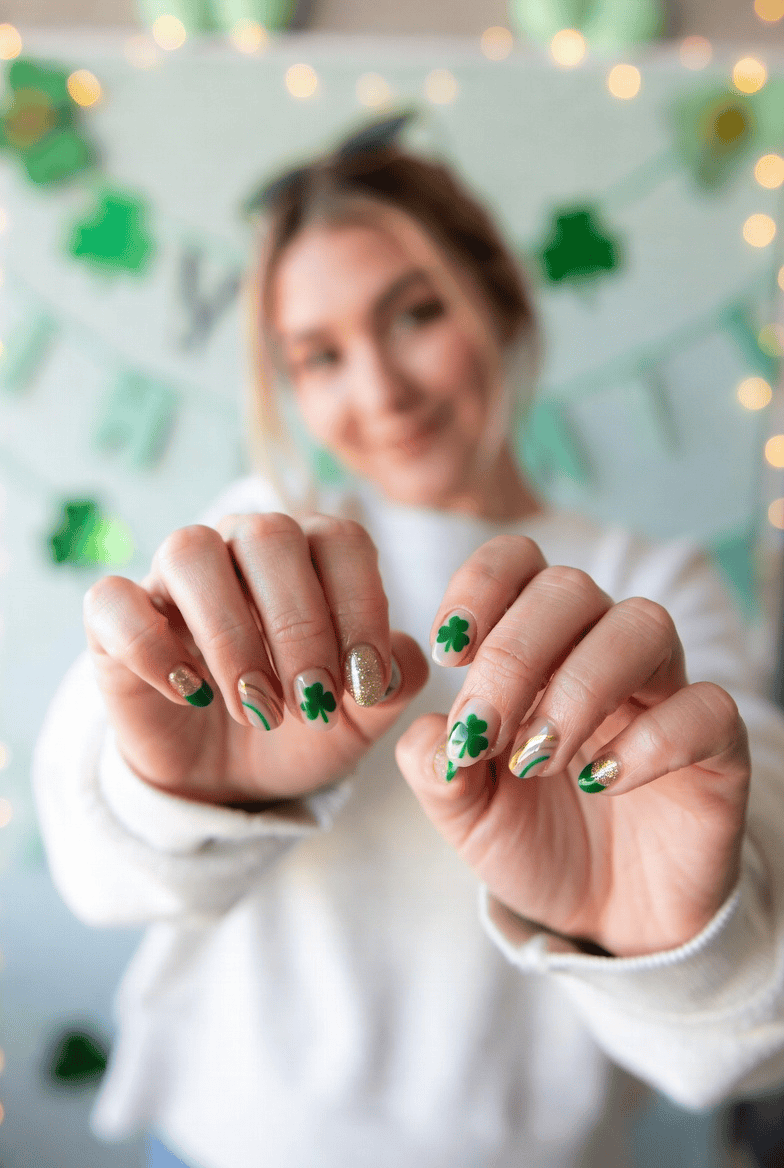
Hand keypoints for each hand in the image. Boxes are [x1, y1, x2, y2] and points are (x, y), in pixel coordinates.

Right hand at [83, 512, 427, 804]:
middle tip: (315, 703)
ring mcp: (172, 577)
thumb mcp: (360, 716)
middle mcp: (240, 546)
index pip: (341, 539)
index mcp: (309, 554)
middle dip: (300, 626)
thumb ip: (394, 681)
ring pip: (191, 552)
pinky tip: (191, 695)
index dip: (360, 605)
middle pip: (269, 535)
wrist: (227, 777)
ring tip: (259, 707)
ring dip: (231, 635)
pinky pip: (115, 600)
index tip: (367, 683)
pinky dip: (153, 648)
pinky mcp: (114, 618)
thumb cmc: (300, 726)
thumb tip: (401, 658)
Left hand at [395, 535, 750, 957]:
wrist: (604, 918)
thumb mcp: (465, 812)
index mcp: (539, 646)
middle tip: (485, 732)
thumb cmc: (534, 839)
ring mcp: (664, 694)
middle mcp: (602, 653)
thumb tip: (434, 727)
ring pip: (642, 626)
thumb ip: (437, 767)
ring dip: (578, 687)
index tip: (447, 652)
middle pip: (570, 589)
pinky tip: (601, 783)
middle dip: (514, 656)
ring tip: (539, 759)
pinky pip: (705, 707)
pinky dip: (649, 740)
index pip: (520, 563)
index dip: (481, 586)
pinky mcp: (717, 748)